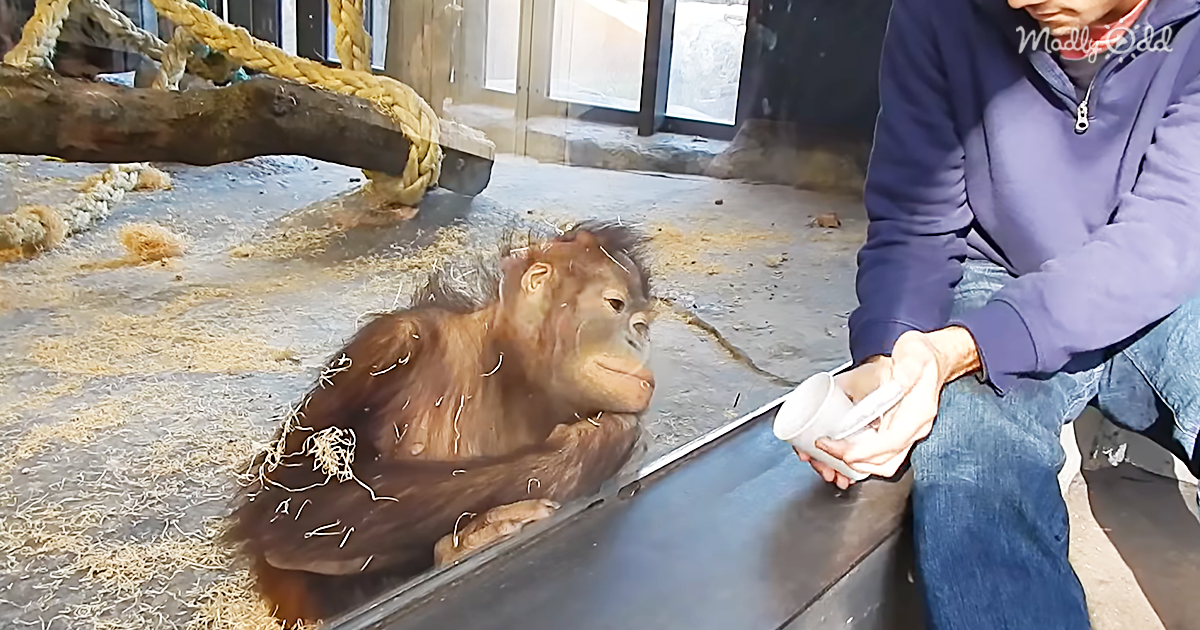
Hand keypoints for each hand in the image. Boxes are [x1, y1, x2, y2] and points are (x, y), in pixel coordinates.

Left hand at [801, 327, 980, 486]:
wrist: (931, 358)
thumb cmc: (921, 355)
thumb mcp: (914, 353)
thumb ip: (908, 367)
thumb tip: (900, 381)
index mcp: (918, 412)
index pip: (891, 442)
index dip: (865, 450)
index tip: (840, 449)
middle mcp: (914, 428)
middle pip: (884, 460)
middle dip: (852, 460)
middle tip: (825, 448)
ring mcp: (906, 433)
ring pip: (881, 463)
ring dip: (854, 465)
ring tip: (829, 455)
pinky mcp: (896, 433)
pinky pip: (879, 455)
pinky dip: (859, 458)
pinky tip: (841, 452)